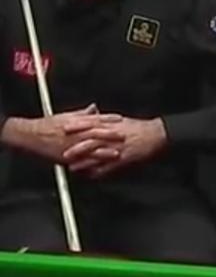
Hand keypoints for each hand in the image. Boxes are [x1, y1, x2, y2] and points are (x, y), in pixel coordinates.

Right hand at [0, 104, 123, 164]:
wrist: (29, 135)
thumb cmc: (47, 125)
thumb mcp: (65, 116)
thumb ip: (82, 113)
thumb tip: (94, 108)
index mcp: (75, 122)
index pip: (95, 119)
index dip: (109, 119)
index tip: (121, 118)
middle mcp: (75, 133)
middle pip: (96, 133)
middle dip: (111, 135)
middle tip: (125, 135)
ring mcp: (71, 145)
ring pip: (90, 148)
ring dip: (104, 151)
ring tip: (117, 154)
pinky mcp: (66, 156)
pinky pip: (80, 161)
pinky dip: (91, 164)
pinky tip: (100, 168)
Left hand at [73, 117, 167, 178]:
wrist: (157, 134)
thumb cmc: (141, 128)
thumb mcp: (123, 120)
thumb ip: (108, 119)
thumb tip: (96, 116)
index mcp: (111, 124)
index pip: (90, 124)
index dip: (76, 126)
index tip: (64, 128)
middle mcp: (112, 136)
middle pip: (90, 141)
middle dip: (75, 148)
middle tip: (63, 153)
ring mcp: (117, 148)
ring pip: (96, 155)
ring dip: (84, 162)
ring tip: (73, 168)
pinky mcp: (124, 159)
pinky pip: (109, 167)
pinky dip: (99, 172)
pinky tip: (92, 176)